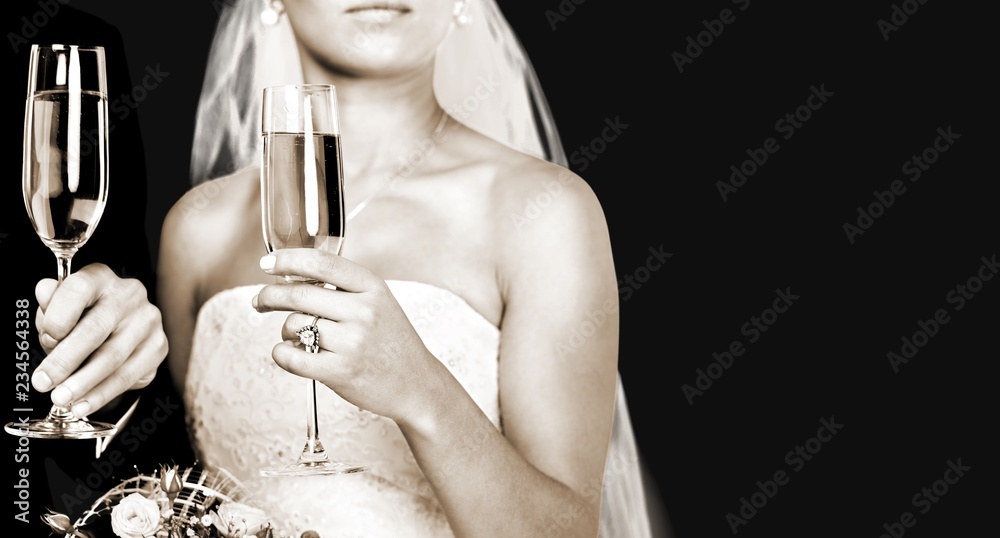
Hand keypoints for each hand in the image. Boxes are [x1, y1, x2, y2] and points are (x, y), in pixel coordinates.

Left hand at [32, 263, 167, 416]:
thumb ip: (51, 305)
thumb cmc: (83, 319)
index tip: (46, 340)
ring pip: (112, 357)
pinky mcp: (158, 347)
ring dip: (83, 383)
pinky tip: (83, 404)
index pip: (79, 289)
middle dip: (65, 360)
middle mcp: (129, 294)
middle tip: (44, 383)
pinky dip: (102, 394)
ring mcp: (148, 321)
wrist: (119, 333)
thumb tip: (44, 290)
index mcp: (100, 278)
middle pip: (96, 328)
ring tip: (61, 399)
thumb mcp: (61, 309)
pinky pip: (127, 376)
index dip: (59, 316)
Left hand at [252, 249, 442, 423]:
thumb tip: (293, 276)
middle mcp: (363, 311)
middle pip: (298, 294)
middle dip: (269, 295)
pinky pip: (291, 357)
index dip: (288, 260)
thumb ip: (344, 288)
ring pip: (294, 325)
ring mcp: (353, 342)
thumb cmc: (391, 342)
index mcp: (372, 288)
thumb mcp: (379, 302)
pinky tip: (288, 352)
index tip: (268, 262)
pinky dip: (281, 353)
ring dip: (286, 330)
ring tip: (298, 337)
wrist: (415, 383)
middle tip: (261, 300)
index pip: (322, 263)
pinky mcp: (340, 372)